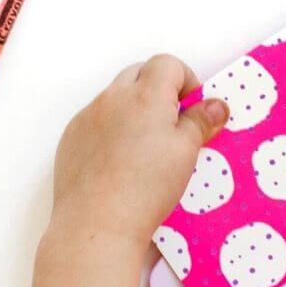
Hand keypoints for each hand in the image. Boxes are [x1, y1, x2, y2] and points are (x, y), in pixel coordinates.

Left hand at [47, 54, 227, 248]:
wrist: (96, 222)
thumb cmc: (146, 187)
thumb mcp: (185, 153)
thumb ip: (200, 121)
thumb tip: (214, 105)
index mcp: (144, 95)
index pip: (167, 64)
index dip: (185, 81)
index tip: (191, 110)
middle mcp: (111, 98)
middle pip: (138, 74)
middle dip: (158, 90)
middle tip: (170, 125)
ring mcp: (87, 117)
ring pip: (114, 98)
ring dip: (132, 110)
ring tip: (144, 148)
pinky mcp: (71, 138)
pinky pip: (94, 121)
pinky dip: (110, 130)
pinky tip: (118, 163)